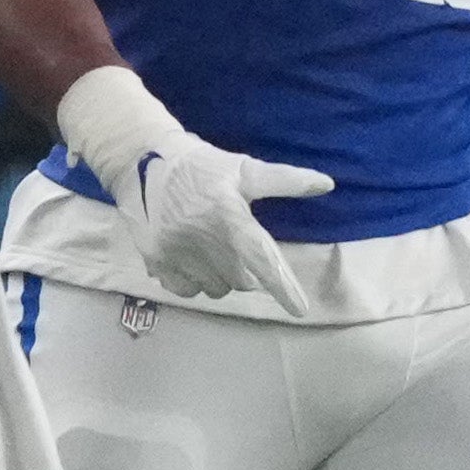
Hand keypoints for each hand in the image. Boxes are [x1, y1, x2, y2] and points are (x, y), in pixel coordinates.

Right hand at [125, 135, 332, 307]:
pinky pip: (188, 291)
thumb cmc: (202, 166)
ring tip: (210, 247)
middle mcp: (203, 238)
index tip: (300, 310)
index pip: (262, 259)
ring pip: (216, 288)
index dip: (283, 287)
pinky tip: (190, 257)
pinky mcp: (157, 261)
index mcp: (229, 214)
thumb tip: (327, 184)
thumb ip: (284, 180)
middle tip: (233, 243)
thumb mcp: (244, 168)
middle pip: (241, 280)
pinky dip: (195, 281)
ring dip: (221, 276)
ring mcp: (176, 253)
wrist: (142, 160)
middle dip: (245, 268)